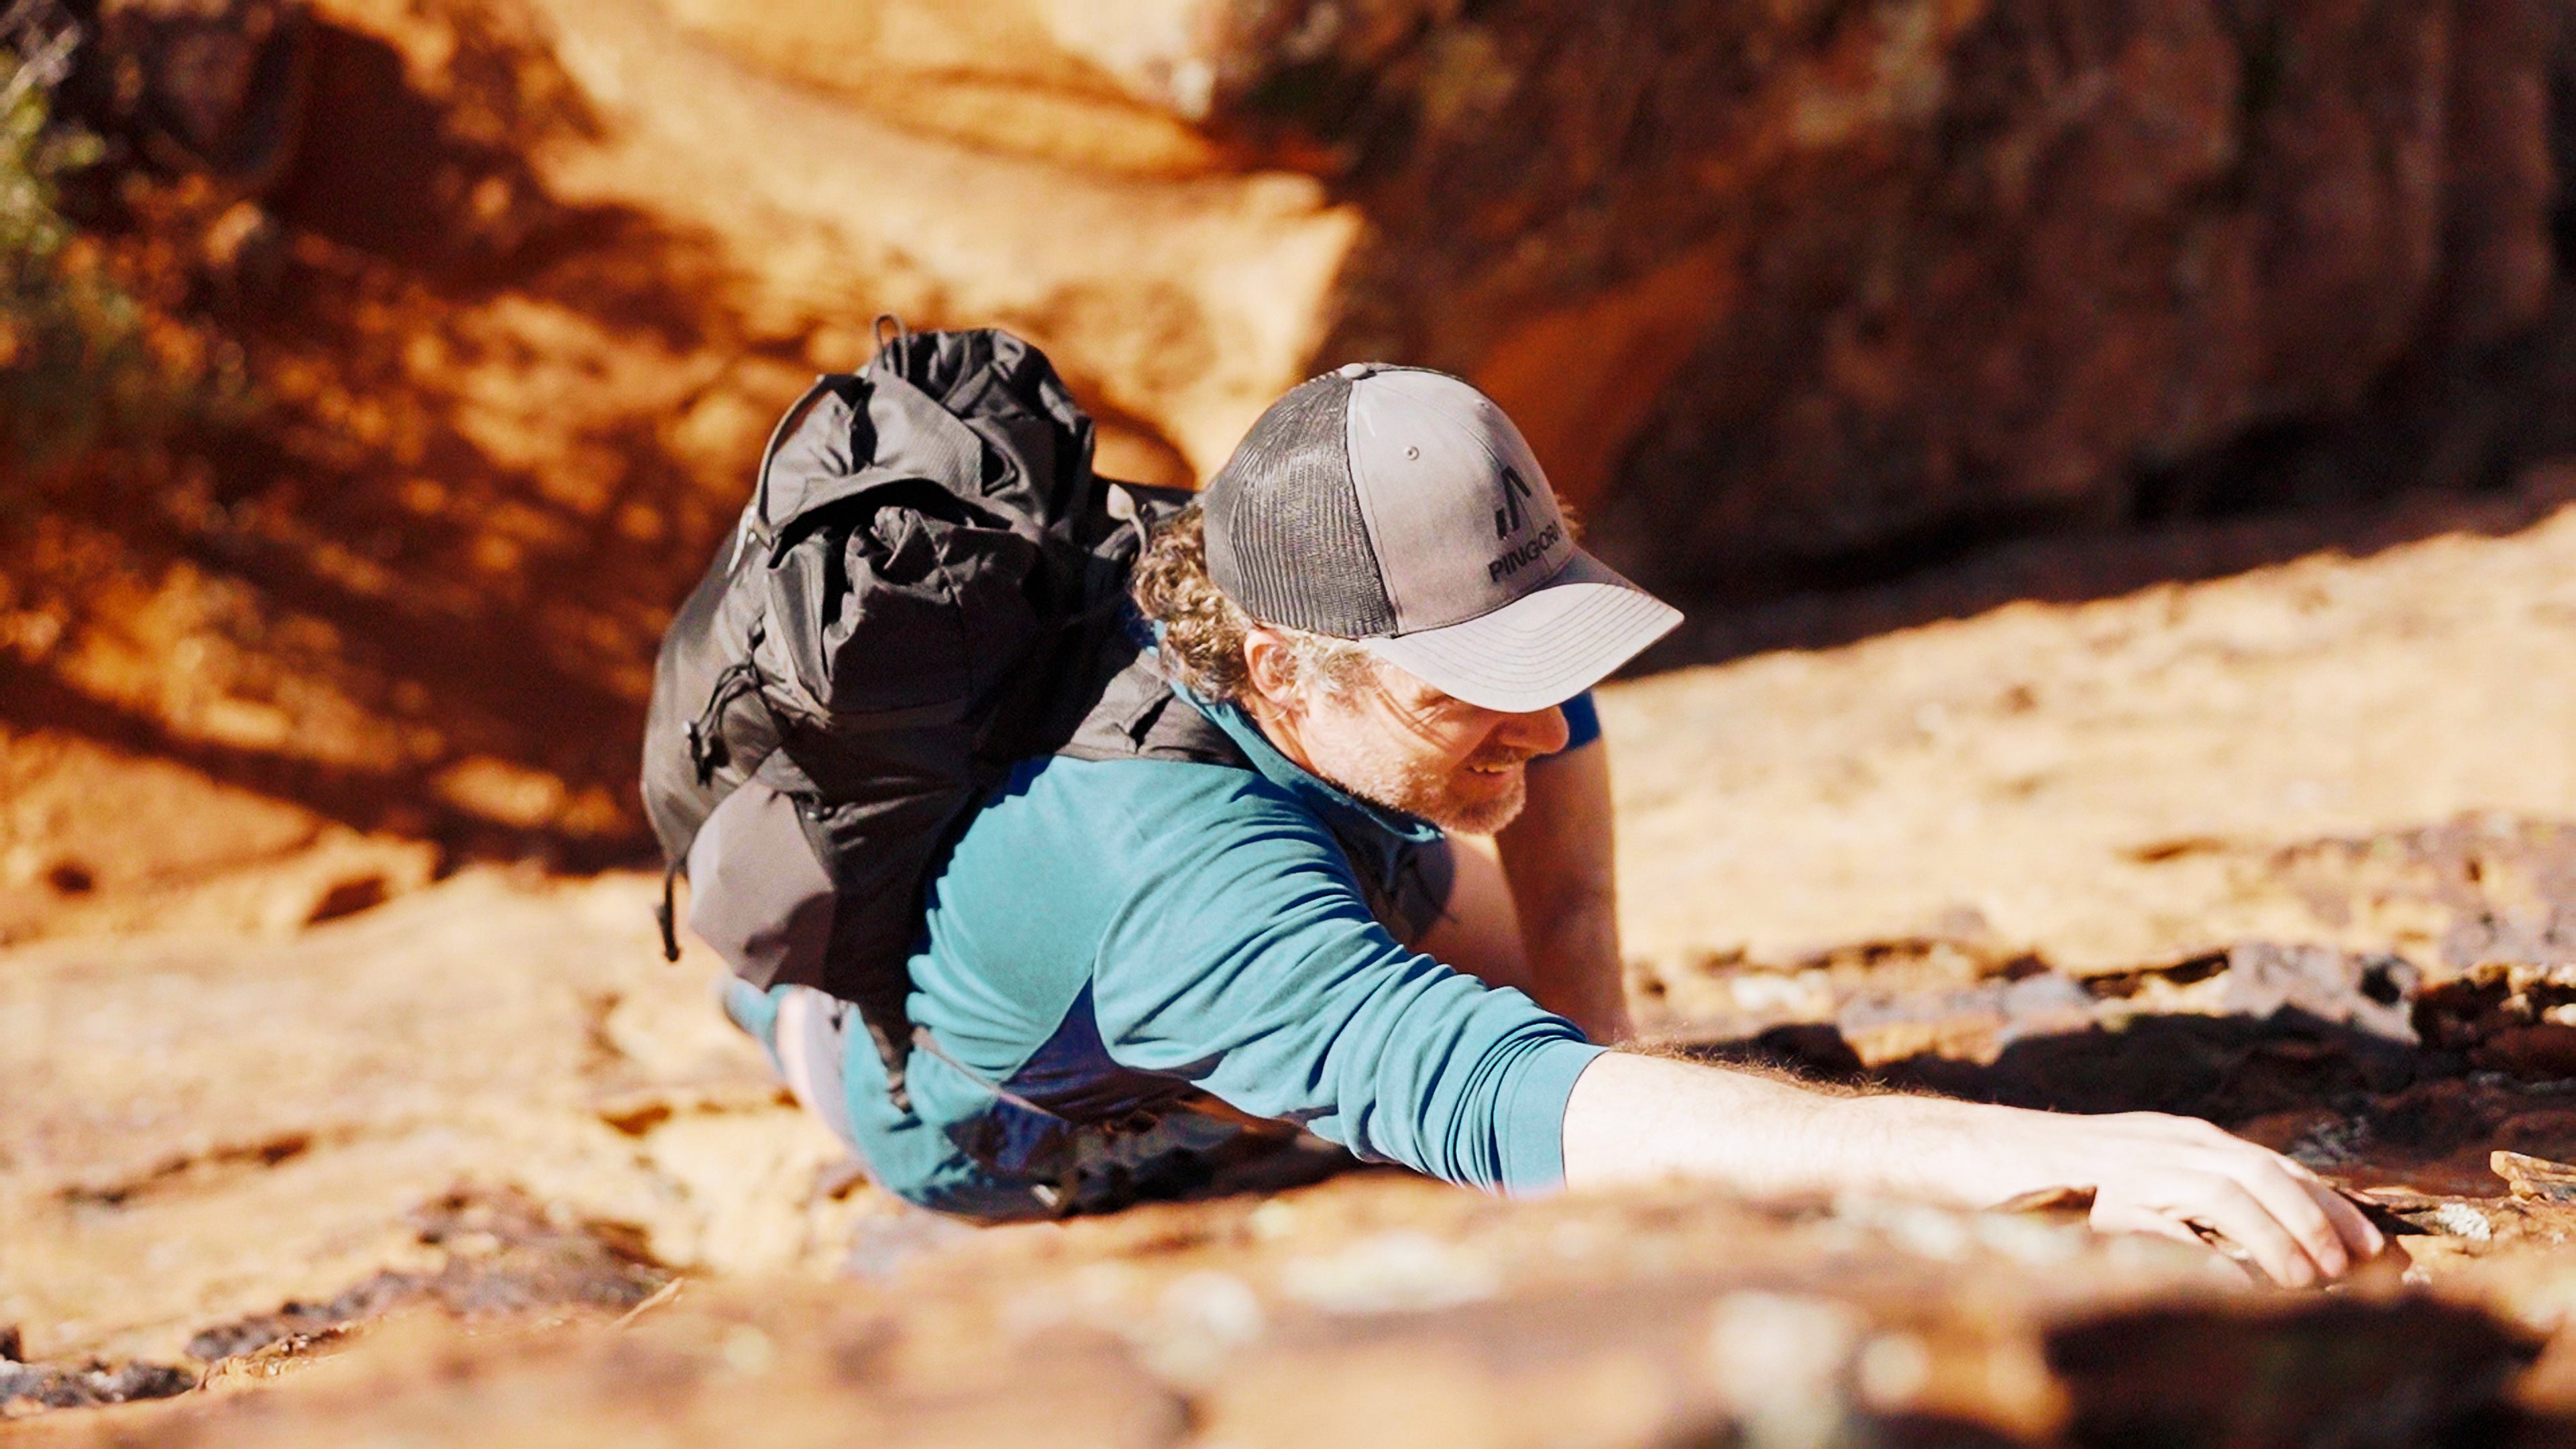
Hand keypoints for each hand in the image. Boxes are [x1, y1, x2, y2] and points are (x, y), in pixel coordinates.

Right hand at [1987, 1109, 2384, 1286]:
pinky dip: (2209, 1254)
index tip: (2372, 1247)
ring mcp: (2133, 1169)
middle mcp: (2166, 1144)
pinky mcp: (2100, 1202)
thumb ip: (2194, 1186)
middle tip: (2350, 1271)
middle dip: (2316, 1220)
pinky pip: (2168, 1226)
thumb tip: (2264, 1230)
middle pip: (2262, 1172)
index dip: (2331, 1204)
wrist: (1980, 1155)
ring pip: (2226, 1191)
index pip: (2277, 1165)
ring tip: (2309, 1282)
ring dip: (2278, 1237)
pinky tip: (2239, 1284)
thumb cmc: (2063, 1176)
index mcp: (2183, 1137)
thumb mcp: (2144, 1168)